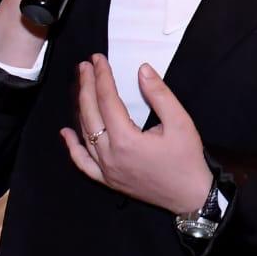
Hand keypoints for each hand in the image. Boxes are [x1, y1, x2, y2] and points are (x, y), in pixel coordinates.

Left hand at [64, 54, 213, 214]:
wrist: (191, 196)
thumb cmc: (187, 158)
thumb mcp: (180, 122)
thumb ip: (159, 94)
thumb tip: (142, 70)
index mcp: (126, 140)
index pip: (107, 100)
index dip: (101, 77)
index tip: (98, 59)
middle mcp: (109, 155)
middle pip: (90, 114)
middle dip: (87, 86)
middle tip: (85, 66)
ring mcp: (106, 170)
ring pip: (85, 134)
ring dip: (81, 108)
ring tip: (81, 87)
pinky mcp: (108, 180)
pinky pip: (83, 162)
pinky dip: (73, 147)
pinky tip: (66, 132)